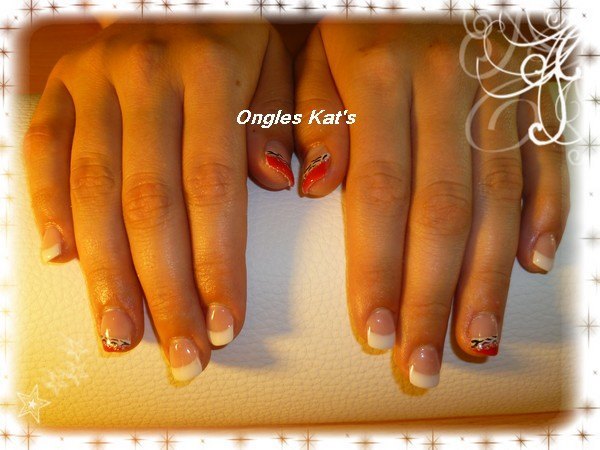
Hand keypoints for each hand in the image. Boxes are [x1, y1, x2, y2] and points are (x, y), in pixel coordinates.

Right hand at [24, 21, 293, 381]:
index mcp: (211, 69)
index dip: (217, 265)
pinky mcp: (60, 89)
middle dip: (164, 290)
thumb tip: (283, 184)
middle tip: (179, 355)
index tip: (225, 324)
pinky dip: (46, 206)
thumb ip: (287, 121)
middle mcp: (147, 73)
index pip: (214, 187)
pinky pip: (42, 152)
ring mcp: (95, 81)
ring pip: (93, 192)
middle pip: (151, 204)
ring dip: (106, 272)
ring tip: (120, 334)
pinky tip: (59, 260)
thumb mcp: (279, 64)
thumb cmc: (237, 35)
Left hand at [294, 21, 568, 387]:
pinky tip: (534, 263)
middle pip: (442, 210)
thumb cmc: (359, 7)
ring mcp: (498, 84)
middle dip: (433, 296)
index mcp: (377, 71)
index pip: (379, 192)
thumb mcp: (315, 43)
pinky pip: (547, 154)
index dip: (377, 270)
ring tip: (475, 338)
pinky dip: (546, 211)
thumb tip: (309, 186)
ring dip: (488, 277)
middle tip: (425, 361)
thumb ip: (310, 114)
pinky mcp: (535, 84)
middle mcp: (444, 81)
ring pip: (497, 196)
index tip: (374, 331)